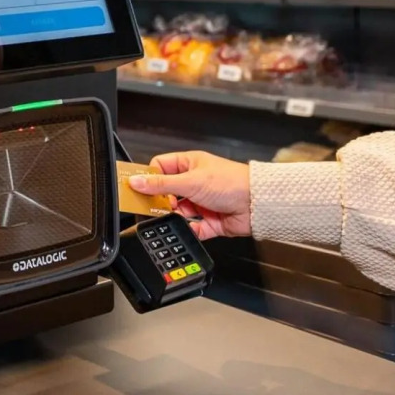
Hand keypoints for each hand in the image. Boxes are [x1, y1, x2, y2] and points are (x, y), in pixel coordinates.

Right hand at [126, 151, 251, 238]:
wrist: (258, 204)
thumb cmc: (232, 182)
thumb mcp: (190, 181)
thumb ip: (160, 184)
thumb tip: (136, 181)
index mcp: (189, 165)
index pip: (160, 168)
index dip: (149, 177)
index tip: (138, 188)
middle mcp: (194, 182)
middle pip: (166, 192)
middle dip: (160, 201)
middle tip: (152, 206)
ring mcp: (201, 202)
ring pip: (177, 212)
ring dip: (174, 216)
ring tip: (175, 216)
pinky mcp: (209, 221)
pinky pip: (192, 228)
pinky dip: (189, 229)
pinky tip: (189, 226)